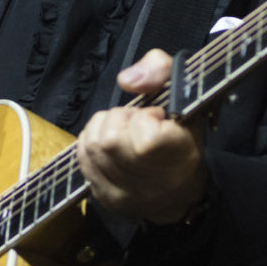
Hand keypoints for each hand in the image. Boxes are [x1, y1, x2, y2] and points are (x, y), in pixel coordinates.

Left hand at [77, 49, 207, 224]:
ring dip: (104, 128)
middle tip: (138, 124)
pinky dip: (91, 142)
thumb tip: (126, 80)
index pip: (146, 137)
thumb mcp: (183, 93)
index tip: (159, 119)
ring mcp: (124, 193)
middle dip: (121, 119)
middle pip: (111, 138)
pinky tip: (111, 145)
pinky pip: (83, 157)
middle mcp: (151, 182)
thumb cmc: (181, 138)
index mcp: (179, 156)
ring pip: (93, 144)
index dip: (147, 118)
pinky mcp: (104, 197)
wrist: (178, 192)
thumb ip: (159, 69)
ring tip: (125, 132)